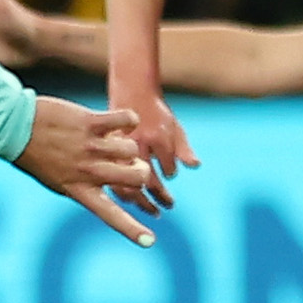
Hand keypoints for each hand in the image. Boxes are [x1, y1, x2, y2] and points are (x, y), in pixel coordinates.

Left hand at [16, 99, 158, 246]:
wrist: (14, 127)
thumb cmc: (38, 155)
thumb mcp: (59, 180)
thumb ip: (88, 185)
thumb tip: (121, 179)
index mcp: (79, 190)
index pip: (110, 216)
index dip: (132, 230)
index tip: (150, 241)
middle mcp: (87, 172)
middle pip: (137, 178)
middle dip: (142, 171)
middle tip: (135, 164)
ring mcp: (89, 147)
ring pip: (132, 148)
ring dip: (127, 142)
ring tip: (113, 138)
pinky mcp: (89, 123)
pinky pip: (126, 120)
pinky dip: (129, 119)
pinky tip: (120, 121)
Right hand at [105, 87, 195, 213]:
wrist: (130, 90)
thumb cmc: (155, 111)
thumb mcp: (173, 127)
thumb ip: (183, 148)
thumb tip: (195, 166)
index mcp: (158, 137)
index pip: (168, 169)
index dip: (169, 175)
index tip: (169, 184)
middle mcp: (140, 144)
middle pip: (148, 182)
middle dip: (159, 198)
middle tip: (169, 207)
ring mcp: (120, 149)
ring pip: (127, 183)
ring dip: (141, 202)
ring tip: (151, 211)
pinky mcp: (107, 152)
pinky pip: (113, 178)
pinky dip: (124, 192)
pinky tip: (131, 200)